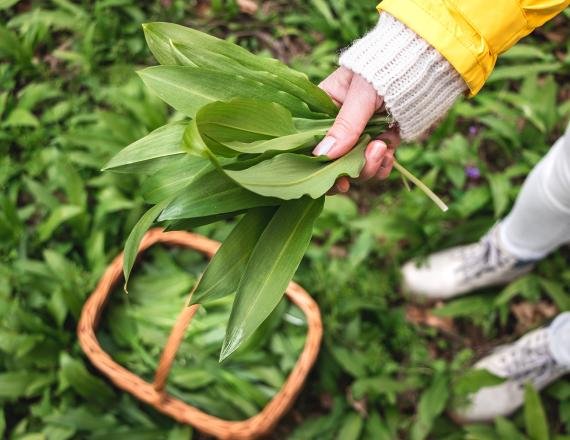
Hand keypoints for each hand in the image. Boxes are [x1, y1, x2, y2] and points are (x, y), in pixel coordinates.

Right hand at [314, 67, 400, 193]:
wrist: (425, 64)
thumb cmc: (386, 67)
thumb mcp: (361, 95)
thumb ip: (344, 125)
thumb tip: (321, 155)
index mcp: (323, 109)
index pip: (311, 142)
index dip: (319, 165)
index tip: (336, 179)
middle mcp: (338, 125)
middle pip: (334, 162)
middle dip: (350, 168)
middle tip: (362, 166)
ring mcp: (360, 136)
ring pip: (356, 167)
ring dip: (370, 165)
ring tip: (383, 148)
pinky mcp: (380, 141)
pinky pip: (376, 164)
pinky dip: (383, 165)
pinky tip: (390, 154)